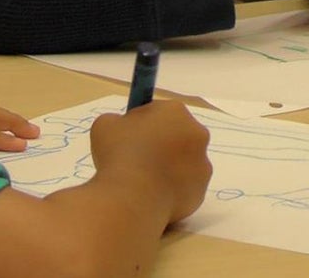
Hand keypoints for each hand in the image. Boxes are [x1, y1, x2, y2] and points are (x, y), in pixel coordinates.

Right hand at [89, 100, 211, 223]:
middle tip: (136, 156)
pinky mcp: (200, 193)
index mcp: (175, 112)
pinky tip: (150, 195)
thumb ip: (119, 122)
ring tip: (142, 180)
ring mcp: (203, 166)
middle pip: (178, 134)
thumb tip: (125, 130)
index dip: (143, 122)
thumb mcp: (105, 124)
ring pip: (184, 162)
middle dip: (161, 143)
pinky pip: (184, 187)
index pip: (160, 111)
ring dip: (167, 166)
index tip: (129, 135)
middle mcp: (197, 135)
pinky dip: (170, 189)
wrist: (132, 197)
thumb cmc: (119, 153)